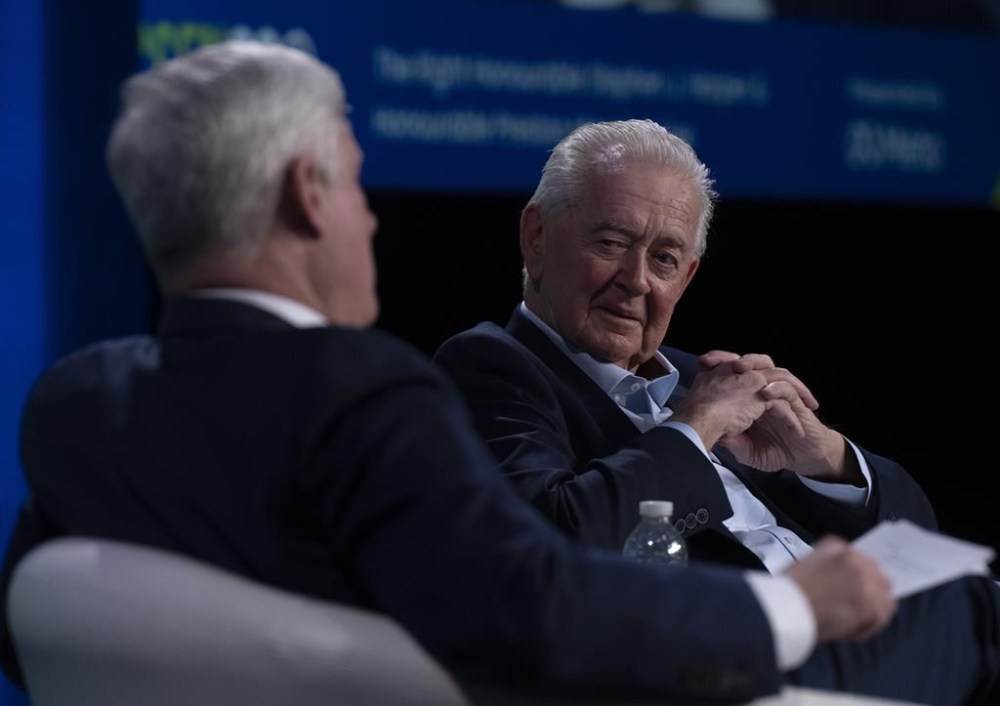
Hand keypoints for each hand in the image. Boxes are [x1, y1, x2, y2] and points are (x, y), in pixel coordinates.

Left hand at [696, 352, 854, 479]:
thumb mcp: (745, 449)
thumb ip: (730, 441)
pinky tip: (766, 392)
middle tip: (719, 361)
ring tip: (741, 368)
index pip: (732, 372)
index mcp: (747, 395)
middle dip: (734, 359)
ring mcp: (780, 394)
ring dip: (755, 366)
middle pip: (749, 362)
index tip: (703, 363)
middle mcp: (762, 390)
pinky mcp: (797, 403)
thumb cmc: (773, 449)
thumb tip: (711, 434)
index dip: (719, 364)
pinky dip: (777, 389)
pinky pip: (787, 391)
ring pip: (768, 369)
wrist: (801, 458)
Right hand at [784, 536, 896, 641]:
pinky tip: (848, 630)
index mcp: (838, 547)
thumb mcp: (807, 562)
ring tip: (850, 621)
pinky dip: (868, 627)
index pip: (864, 561)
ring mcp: (867, 582)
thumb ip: (830, 562)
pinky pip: (881, 618)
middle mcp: (856, 561)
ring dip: (872, 610)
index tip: (852, 591)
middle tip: (854, 608)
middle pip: (880, 577)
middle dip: (871, 593)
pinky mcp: (871, 606)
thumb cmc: (788, 590)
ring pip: (885, 599)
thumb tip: (846, 578)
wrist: (784, 607)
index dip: (860, 579)